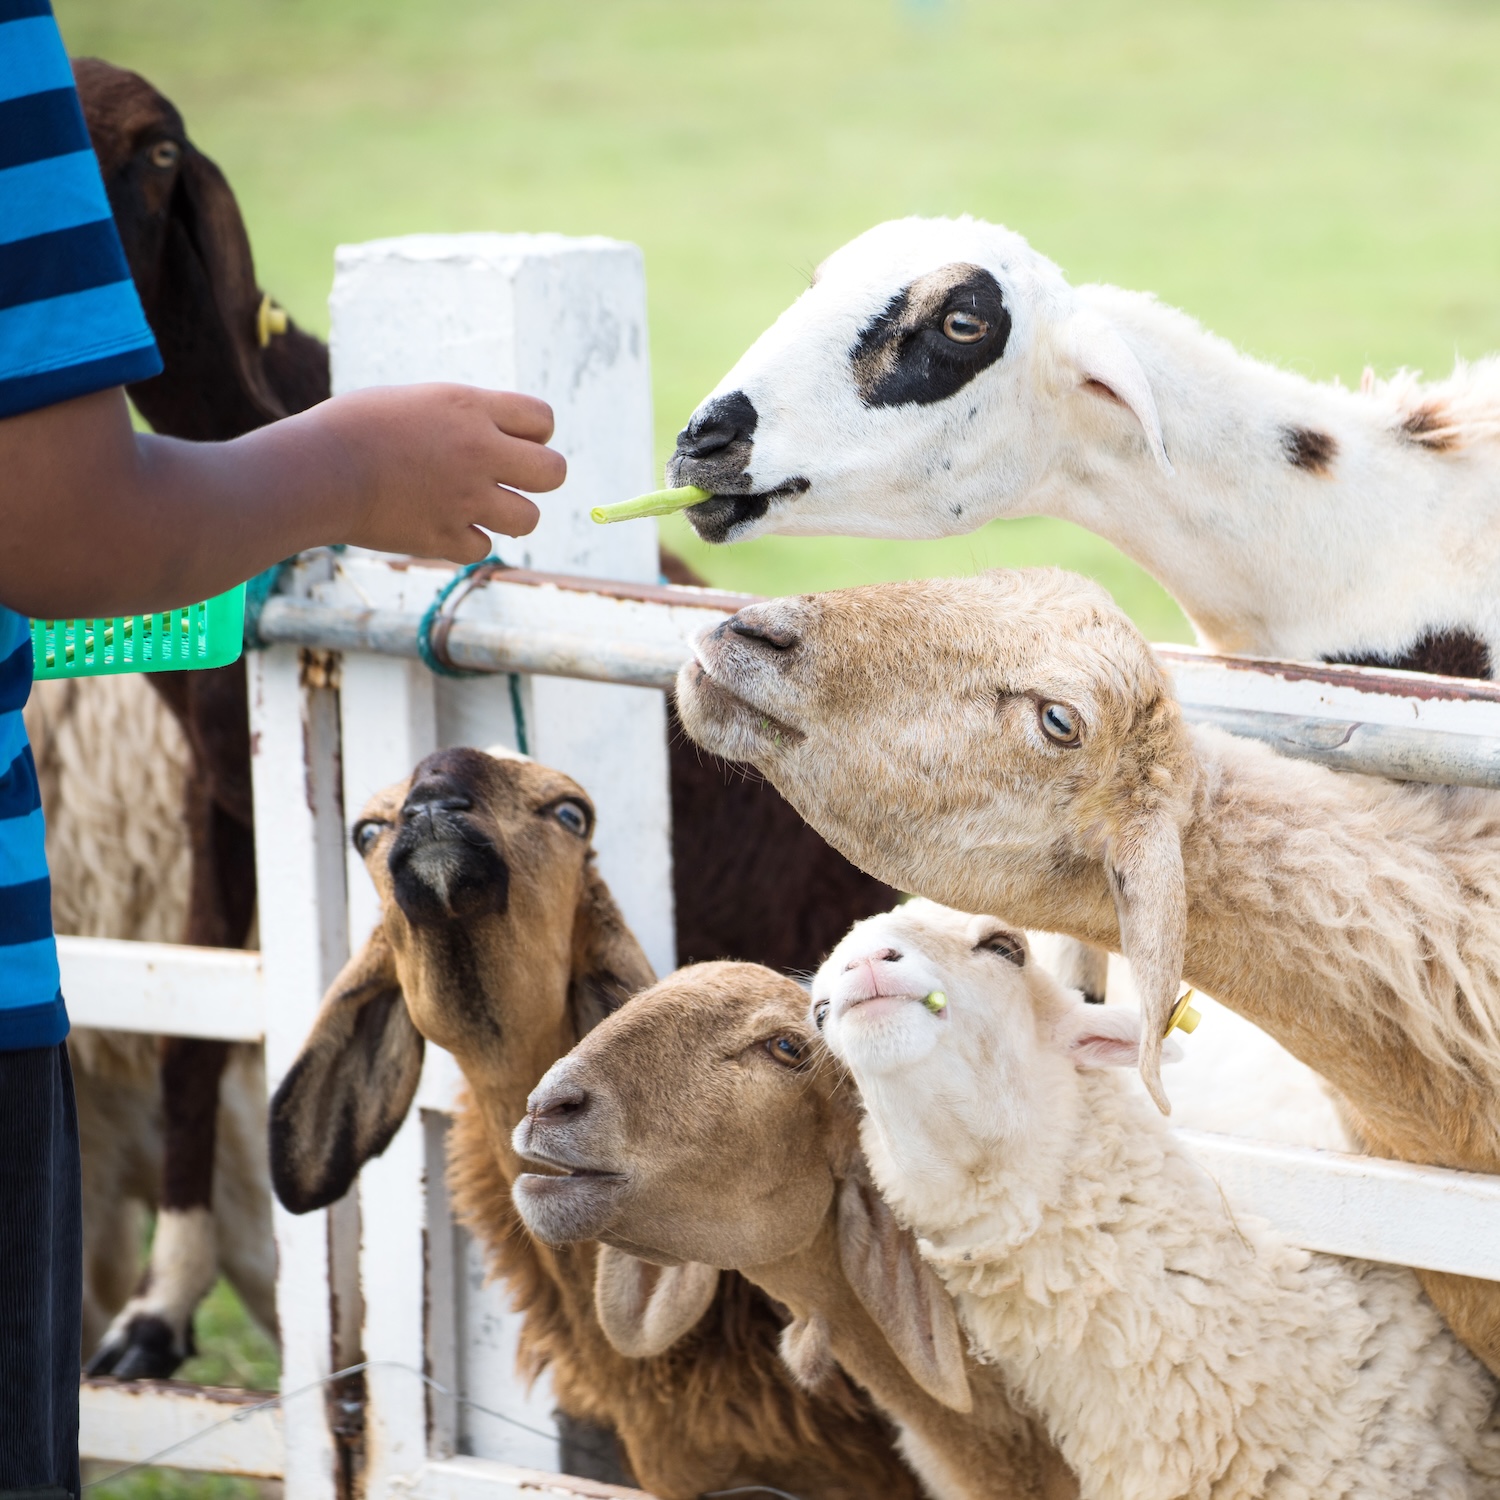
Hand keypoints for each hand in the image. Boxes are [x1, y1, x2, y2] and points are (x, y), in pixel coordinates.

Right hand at [310, 384, 565, 561]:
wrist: (314, 469)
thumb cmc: (355, 427)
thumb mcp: (418, 402)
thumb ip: (466, 417)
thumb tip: (504, 435)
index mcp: (470, 407)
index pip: (543, 418)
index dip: (535, 433)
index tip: (511, 441)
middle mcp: (477, 451)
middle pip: (554, 472)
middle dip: (539, 476)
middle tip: (510, 479)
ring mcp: (464, 498)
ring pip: (528, 518)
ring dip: (509, 515)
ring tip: (477, 506)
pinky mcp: (444, 538)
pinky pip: (482, 547)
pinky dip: (466, 541)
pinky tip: (440, 525)